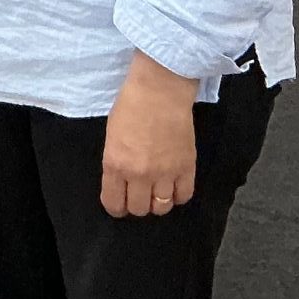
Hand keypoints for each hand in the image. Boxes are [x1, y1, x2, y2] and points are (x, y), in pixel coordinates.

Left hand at [101, 54, 199, 217]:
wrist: (160, 89)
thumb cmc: (131, 105)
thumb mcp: (111, 136)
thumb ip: (116, 162)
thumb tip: (121, 180)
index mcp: (116, 164)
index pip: (114, 203)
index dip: (116, 207)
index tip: (119, 203)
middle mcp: (140, 174)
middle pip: (139, 209)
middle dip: (137, 204)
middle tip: (139, 194)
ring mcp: (165, 173)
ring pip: (162, 208)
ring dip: (158, 202)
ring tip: (157, 191)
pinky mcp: (186, 167)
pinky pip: (184, 196)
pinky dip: (178, 195)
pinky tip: (174, 186)